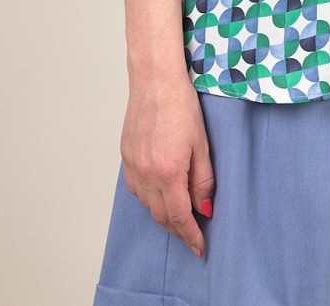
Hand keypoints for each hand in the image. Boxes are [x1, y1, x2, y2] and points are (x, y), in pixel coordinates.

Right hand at [120, 73, 214, 257]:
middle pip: (161, 216)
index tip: (199, 247)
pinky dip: (149, 198)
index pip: (179, 217)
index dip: (190, 235)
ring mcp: (132, 166)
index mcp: (168, 172)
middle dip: (178, 230)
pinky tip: (160, 194)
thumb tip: (204, 209)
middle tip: (192, 236)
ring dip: (163, 215)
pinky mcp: (125, 157)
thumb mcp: (202, 143)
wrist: (155, 80)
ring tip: (180, 217)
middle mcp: (146, 174)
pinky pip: (136, 189)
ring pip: (147, 205)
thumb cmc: (181, 105)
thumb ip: (203, 180)